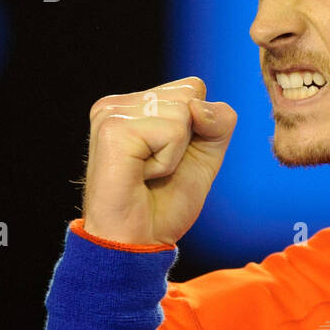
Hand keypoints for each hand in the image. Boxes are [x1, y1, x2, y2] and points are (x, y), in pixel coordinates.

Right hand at [81, 76, 236, 245]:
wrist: (138, 242)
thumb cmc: (165, 202)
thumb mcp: (206, 154)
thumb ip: (218, 121)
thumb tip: (196, 106)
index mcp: (135, 104)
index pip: (193, 87)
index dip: (199, 128)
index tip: (168, 158)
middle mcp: (119, 104)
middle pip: (191, 93)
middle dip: (187, 139)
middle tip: (157, 169)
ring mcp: (112, 114)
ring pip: (184, 111)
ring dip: (175, 153)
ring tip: (147, 173)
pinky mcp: (113, 130)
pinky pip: (172, 132)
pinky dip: (167, 161)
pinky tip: (141, 176)